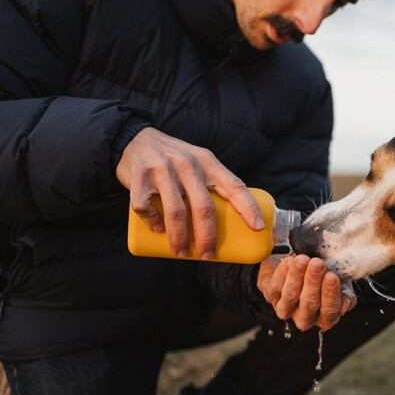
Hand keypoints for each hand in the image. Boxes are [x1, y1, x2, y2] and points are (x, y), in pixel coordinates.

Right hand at [116, 127, 263, 258]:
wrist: (136, 140)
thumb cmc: (175, 160)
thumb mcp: (198, 162)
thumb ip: (213, 183)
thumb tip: (234, 221)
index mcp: (208, 162)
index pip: (234, 185)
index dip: (248, 207)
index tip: (257, 228)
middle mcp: (187, 164)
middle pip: (204, 207)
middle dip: (207, 236)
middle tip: (207, 255)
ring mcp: (163, 169)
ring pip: (176, 212)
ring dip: (179, 238)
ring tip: (181, 252)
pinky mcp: (140, 176)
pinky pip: (146, 206)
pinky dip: (153, 222)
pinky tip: (158, 230)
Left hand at [257, 254, 356, 331]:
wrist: (298, 258)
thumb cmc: (322, 272)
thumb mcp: (338, 279)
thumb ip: (345, 290)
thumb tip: (347, 302)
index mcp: (325, 316)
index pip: (329, 312)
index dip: (330, 295)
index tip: (332, 276)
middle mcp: (304, 317)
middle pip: (309, 304)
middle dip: (313, 283)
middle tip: (318, 264)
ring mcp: (285, 308)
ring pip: (291, 296)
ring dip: (297, 276)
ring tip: (303, 260)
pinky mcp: (270, 296)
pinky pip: (275, 287)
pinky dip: (283, 272)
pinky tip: (290, 260)